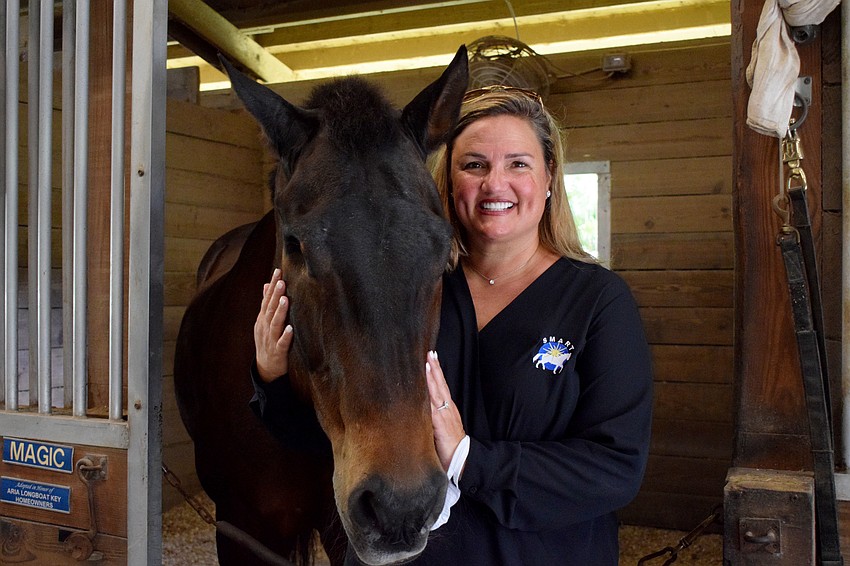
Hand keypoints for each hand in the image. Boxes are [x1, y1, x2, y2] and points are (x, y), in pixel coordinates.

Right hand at [254, 268, 293, 382]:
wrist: (265, 369)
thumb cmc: (268, 341)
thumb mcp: (264, 322)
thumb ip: (266, 304)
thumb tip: (266, 285)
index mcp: (262, 319)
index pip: (267, 299)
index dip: (272, 286)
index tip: (278, 271)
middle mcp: (265, 327)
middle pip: (270, 309)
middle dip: (275, 295)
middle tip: (282, 281)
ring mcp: (270, 339)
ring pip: (275, 324)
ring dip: (280, 312)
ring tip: (285, 299)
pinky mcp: (278, 352)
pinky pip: (282, 343)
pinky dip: (285, 335)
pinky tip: (291, 328)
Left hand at [426, 351, 464, 470]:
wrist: (461, 459)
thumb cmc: (449, 446)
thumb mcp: (439, 428)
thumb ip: (431, 418)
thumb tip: (417, 410)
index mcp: (447, 409)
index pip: (440, 386)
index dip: (436, 373)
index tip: (431, 358)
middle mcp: (446, 408)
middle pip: (440, 384)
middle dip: (434, 368)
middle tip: (429, 352)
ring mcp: (444, 414)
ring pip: (437, 391)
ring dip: (432, 376)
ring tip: (427, 361)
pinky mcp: (440, 422)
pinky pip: (432, 405)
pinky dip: (429, 394)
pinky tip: (424, 384)